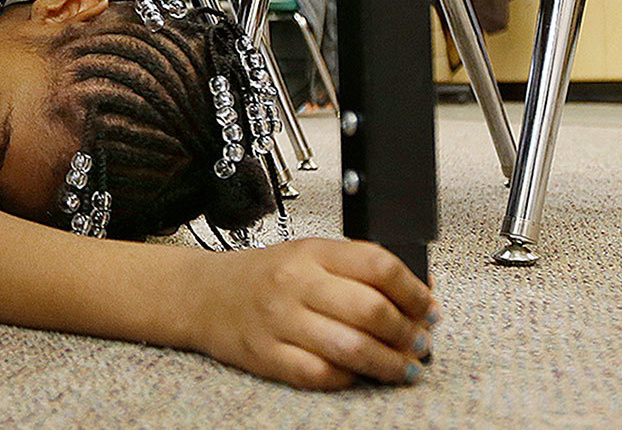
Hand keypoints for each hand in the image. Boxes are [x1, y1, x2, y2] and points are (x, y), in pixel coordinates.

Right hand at [185, 238, 438, 389]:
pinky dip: (348, 379)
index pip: (378, 265)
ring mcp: (279, 321)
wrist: (201, 293)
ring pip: (352, 348)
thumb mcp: (308, 255)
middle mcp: (295, 283)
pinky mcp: (267, 355)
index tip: (429, 307)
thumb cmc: (263, 276)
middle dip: (408, 333)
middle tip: (420, 342)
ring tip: (403, 367)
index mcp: (311, 252)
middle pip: (371, 310)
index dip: (415, 290)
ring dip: (390, 364)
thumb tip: (420, 293)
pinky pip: (320, 374)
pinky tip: (358, 375)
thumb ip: (357, 269)